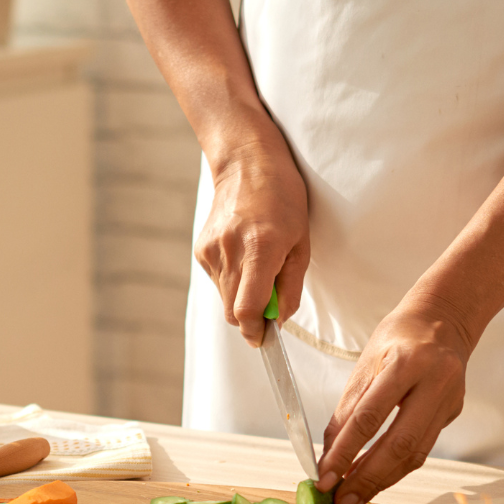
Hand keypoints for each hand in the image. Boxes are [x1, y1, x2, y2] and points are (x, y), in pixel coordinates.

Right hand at [195, 138, 309, 345]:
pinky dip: (232, 280)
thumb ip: (291, 286)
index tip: (264, 339)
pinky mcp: (201, 250)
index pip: (247, 310)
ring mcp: (212, 251)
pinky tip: (243, 255)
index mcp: (261, 249)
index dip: (256, 332)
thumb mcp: (301, 243)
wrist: (246, 163)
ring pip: (225, 299)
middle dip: (252, 318)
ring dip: (242, 297)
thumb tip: (280, 319)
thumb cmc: (283, 198)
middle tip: (271, 302)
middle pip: (233, 312)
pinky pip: (218, 282)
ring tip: (259, 266)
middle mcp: (231, 252)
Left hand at [317, 299, 472, 503]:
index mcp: (406, 362)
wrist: (443, 320)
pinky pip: (422, 449)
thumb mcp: (365, 363)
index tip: (325, 477)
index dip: (345, 452)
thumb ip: (347, 410)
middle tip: (341, 500)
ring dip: (381, 480)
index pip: (369, 417)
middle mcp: (435, 383)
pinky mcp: (452, 414)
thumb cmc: (398, 338)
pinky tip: (375, 480)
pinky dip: (396, 469)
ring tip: (354, 498)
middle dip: (366, 478)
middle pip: (399, 444)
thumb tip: (328, 454)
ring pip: (415, 454)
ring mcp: (449, 401)